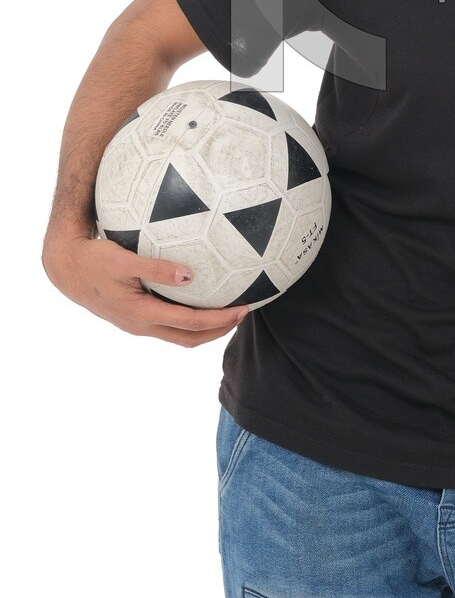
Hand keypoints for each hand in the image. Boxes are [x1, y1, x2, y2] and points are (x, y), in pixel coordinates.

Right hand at [43, 233, 248, 347]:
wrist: (67, 269)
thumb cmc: (95, 260)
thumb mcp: (124, 259)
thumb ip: (157, 268)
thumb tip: (190, 275)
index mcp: (142, 314)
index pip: (191, 323)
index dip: (220, 319)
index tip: (244, 308)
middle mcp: (142, 325)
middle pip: (190, 338)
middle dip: (219, 330)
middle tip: (243, 313)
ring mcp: (138, 324)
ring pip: (179, 335)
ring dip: (205, 328)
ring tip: (228, 311)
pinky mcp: (135, 317)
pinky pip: (169, 325)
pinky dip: (189, 320)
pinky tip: (198, 300)